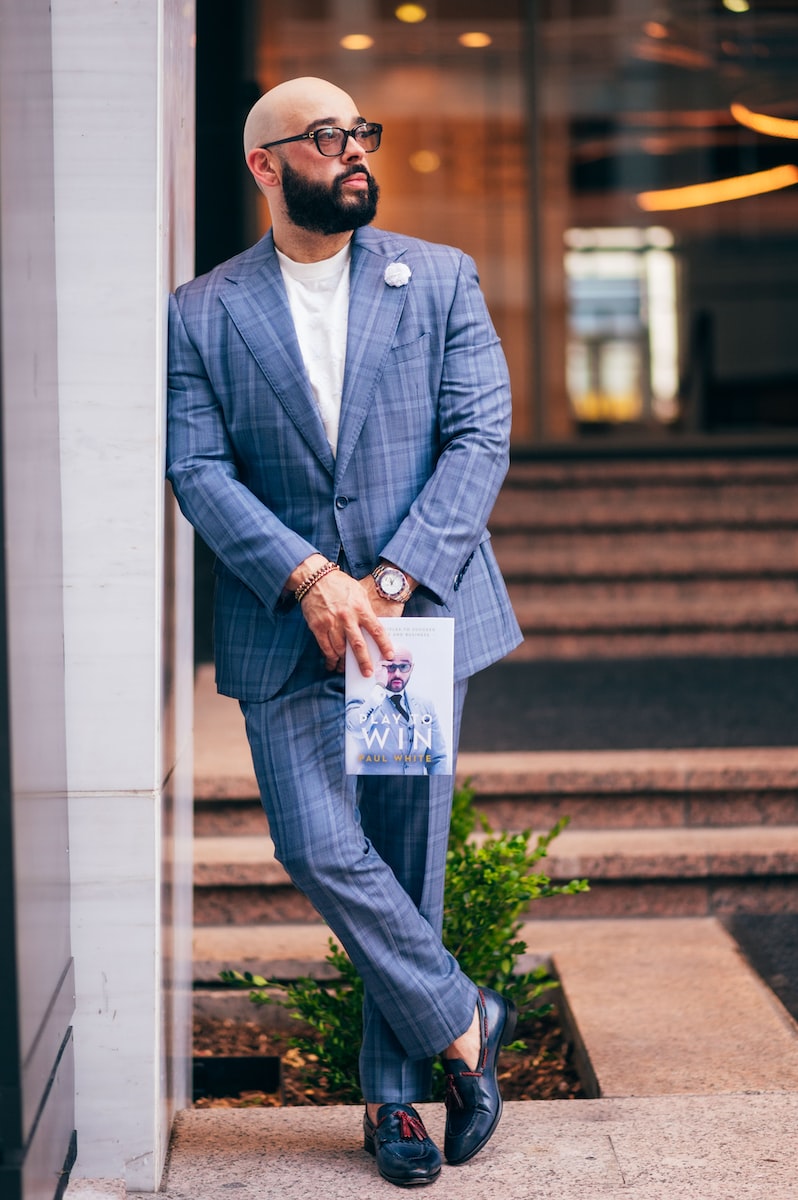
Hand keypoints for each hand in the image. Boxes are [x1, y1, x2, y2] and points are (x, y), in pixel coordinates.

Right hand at [290, 556, 394, 674]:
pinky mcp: (318, 626)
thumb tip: (373, 627)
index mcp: (360, 608)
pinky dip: (330, 657)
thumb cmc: (340, 584)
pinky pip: (325, 647)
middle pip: (358, 645)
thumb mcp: (359, 592)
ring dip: (344, 661)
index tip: (389, 655)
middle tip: (368, 673)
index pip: (376, 630)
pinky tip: (333, 662)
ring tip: (346, 668)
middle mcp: (347, 617)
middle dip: (364, 661)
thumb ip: (366, 610)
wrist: (315, 578)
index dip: (384, 644)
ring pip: (340, 649)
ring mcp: (331, 623)